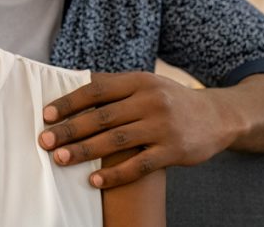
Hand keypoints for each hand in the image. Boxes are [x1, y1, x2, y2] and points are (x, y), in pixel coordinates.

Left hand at [38, 72, 240, 188]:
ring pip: (116, 141)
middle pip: (102, 117)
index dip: (70, 102)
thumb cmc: (171, 100)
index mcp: (139, 81)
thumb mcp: (147, 84)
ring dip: (85, 152)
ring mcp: (162, 126)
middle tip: (45, 140)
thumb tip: (74, 88)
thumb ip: (116, 87)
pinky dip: (115, 174)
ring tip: (61, 159)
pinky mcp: (173, 151)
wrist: (218, 116)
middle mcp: (150, 101)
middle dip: (70, 130)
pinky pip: (139, 166)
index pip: (97, 90)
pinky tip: (94, 181)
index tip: (47, 115)